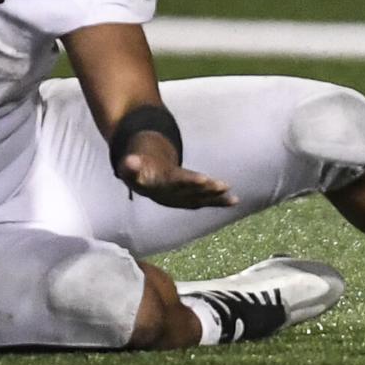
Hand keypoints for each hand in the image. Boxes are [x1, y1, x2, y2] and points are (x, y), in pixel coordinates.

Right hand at [117, 131, 236, 209]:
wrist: (142, 180)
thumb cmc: (139, 167)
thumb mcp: (130, 165)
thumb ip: (130, 165)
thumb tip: (129, 161)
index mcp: (157, 186)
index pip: (174, 182)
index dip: (189, 181)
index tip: (204, 179)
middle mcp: (170, 196)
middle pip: (190, 192)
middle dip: (206, 189)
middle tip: (222, 185)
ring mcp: (179, 200)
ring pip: (198, 198)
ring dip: (214, 196)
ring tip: (229, 189)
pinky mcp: (187, 201)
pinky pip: (205, 202)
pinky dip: (219, 202)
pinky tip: (235, 200)